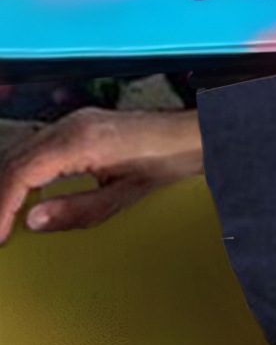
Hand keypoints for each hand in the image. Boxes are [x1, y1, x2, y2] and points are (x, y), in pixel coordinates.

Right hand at [0, 108, 203, 242]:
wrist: (189, 136)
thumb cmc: (166, 160)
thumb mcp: (124, 194)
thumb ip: (78, 210)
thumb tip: (35, 222)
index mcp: (78, 142)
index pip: (20, 174)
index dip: (2, 207)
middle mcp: (67, 127)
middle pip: (11, 162)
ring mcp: (68, 123)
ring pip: (18, 154)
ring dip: (6, 186)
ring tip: (5, 218)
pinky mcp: (73, 126)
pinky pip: (33, 149)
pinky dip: (21, 173)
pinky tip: (21, 195)